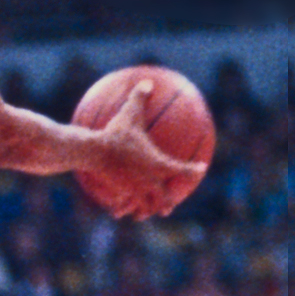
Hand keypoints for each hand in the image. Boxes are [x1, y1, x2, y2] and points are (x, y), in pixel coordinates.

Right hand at [97, 81, 206, 219]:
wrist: (94, 151)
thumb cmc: (114, 133)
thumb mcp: (128, 113)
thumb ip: (140, 98)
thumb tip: (147, 81)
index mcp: (159, 164)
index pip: (182, 169)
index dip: (193, 170)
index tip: (200, 169)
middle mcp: (150, 181)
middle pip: (164, 197)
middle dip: (167, 203)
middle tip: (170, 204)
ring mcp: (134, 190)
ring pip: (144, 205)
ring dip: (146, 210)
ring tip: (145, 213)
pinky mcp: (118, 193)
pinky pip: (121, 204)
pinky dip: (121, 208)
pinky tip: (116, 211)